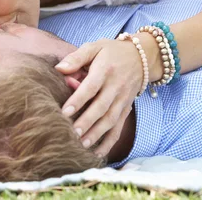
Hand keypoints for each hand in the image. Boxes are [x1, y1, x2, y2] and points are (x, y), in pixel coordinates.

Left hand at [55, 38, 142, 155]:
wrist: (142, 57)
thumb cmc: (112, 51)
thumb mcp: (95, 46)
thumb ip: (76, 57)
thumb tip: (59, 69)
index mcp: (106, 69)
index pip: (92, 87)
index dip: (79, 99)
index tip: (65, 111)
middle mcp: (116, 86)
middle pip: (101, 106)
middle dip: (87, 121)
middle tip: (71, 133)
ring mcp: (123, 99)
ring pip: (111, 119)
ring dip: (97, 134)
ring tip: (82, 144)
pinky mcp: (127, 108)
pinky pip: (119, 127)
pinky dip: (109, 142)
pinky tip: (98, 153)